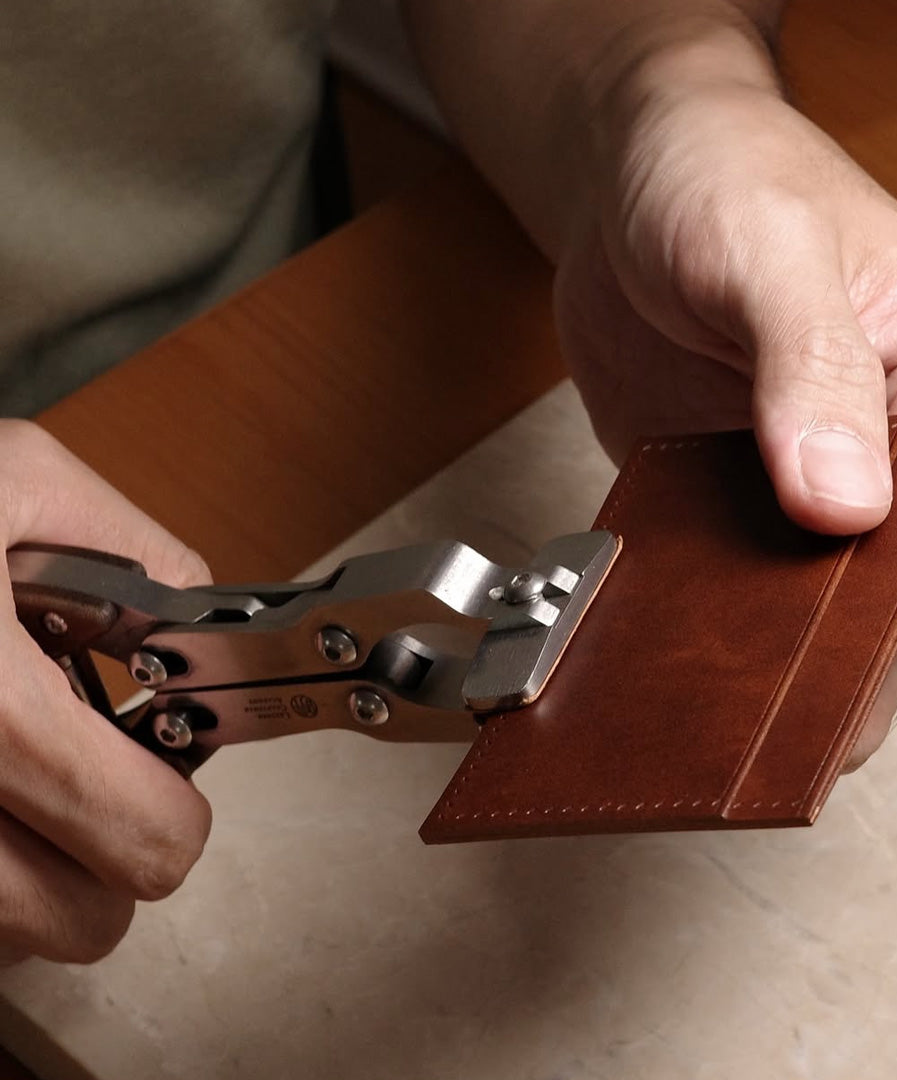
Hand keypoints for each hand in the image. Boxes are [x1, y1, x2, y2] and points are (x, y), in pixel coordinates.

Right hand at [0, 422, 211, 962]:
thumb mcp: (23, 480)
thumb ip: (141, 555)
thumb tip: (192, 632)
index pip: (140, 836)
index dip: (177, 808)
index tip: (167, 771)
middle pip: (81, 922)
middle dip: (112, 852)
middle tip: (98, 776)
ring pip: (8, 938)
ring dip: (37, 871)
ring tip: (22, 772)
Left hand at [554, 77, 896, 765]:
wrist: (635, 180)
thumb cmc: (719, 174)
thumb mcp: (768, 247)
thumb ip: (814, 370)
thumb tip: (847, 504)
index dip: (885, 599)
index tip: (811, 655)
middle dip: (828, 649)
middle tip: (749, 718)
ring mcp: (845, 483)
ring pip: (832, 607)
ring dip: (774, 655)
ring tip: (710, 710)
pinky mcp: (769, 502)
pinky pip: (760, 586)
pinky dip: (724, 626)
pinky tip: (681, 655)